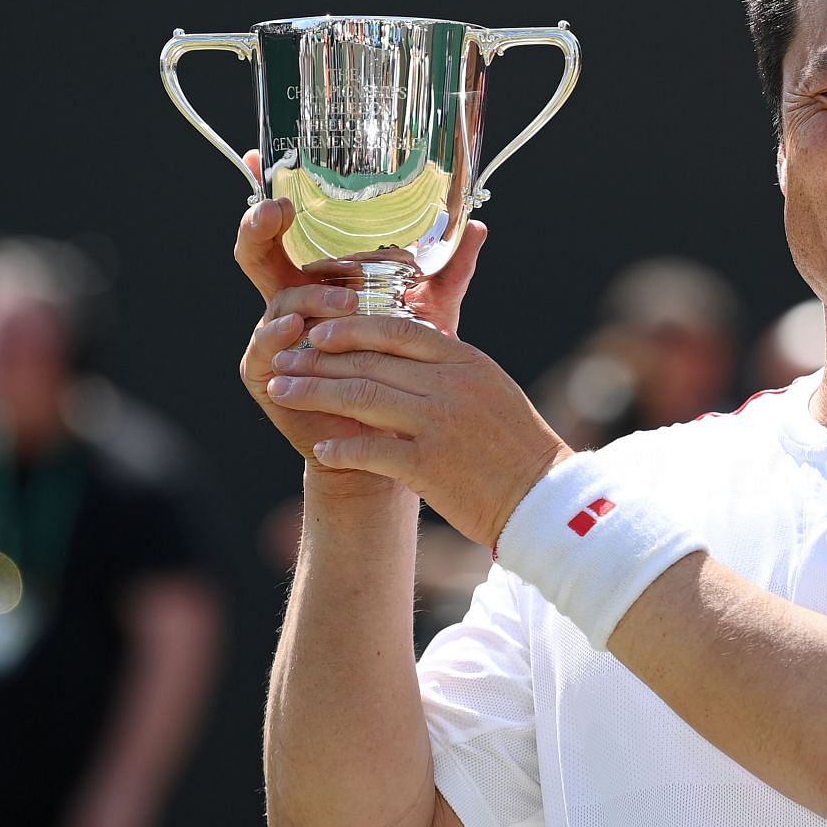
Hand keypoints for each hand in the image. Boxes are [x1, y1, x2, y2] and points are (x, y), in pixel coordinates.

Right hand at [233, 149, 488, 473]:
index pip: (287, 230)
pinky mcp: (267, 374)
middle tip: (278, 208)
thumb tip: (477, 225)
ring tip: (343, 302)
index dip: (268, 194)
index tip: (255, 156)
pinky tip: (293, 332)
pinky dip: (277, 338)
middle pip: (258, 252)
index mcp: (319, 279)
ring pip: (276, 302)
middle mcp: (289, 301)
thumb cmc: (406, 367)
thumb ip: (448, 269)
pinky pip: (263, 349)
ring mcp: (273, 336)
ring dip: (308, 299)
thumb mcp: (430, 311)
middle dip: (262, 225)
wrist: (393, 433)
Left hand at [263, 313, 570, 547]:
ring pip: (361, 397)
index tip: (319, 332)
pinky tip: (321, 451)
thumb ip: (450, 369)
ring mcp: (439, 424)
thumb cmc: (519, 447)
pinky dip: (342, 450)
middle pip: (370, 361)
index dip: (352, 327)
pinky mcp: (430, 466)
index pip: (398, 330)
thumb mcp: (492, 390)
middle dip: (318, 360)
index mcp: (466, 362)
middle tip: (283, 360)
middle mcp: (450, 386)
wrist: (545, 499)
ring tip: (281, 391)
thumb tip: (407, 350)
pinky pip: (372, 451)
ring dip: (314, 393)